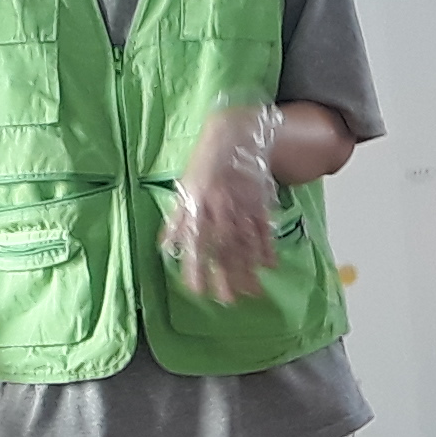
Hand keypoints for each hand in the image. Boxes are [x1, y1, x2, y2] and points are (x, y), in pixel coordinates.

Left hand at [162, 101, 283, 304]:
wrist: (234, 136)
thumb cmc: (203, 167)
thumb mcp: (183, 190)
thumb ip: (176, 222)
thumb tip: (166, 248)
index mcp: (197, 205)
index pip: (195, 242)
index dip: (195, 266)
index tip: (196, 290)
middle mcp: (220, 208)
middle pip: (223, 247)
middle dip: (226, 275)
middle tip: (227, 300)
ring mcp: (242, 205)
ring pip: (246, 242)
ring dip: (249, 269)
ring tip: (252, 292)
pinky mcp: (260, 202)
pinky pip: (264, 228)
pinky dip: (267, 247)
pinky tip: (269, 267)